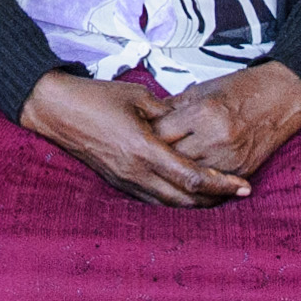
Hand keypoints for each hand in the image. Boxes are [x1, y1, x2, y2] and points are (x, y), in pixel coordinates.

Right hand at [23, 70, 250, 206]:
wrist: (56, 110)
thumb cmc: (96, 97)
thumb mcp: (139, 96)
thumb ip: (169, 112)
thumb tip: (190, 121)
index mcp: (144, 148)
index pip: (192, 176)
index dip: (221, 184)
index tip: (244, 186)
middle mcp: (135, 171)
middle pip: (185, 198)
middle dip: (215, 199)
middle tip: (237, 193)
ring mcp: (124, 180)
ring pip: (168, 204)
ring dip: (195, 203)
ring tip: (218, 196)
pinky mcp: (116, 182)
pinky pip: (151, 199)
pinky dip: (173, 200)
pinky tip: (186, 193)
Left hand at [150, 63, 300, 184]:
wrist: (281, 98)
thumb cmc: (242, 90)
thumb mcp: (201, 90)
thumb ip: (172, 108)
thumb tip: (147, 122)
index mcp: (204, 113)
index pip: (161, 134)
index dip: (145, 136)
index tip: (136, 136)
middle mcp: (216, 138)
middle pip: (171, 159)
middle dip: (155, 158)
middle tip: (143, 157)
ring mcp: (230, 158)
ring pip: (188, 178)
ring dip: (173, 177)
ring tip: (158, 172)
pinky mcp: (241, 171)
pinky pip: (211, 186)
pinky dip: (196, 186)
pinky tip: (183, 183)